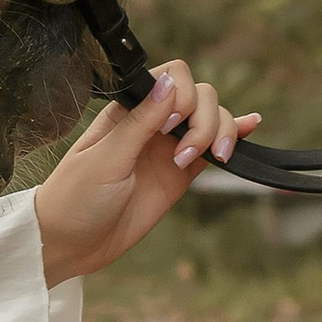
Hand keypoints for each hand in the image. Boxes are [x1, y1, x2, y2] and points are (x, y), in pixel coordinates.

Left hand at [31, 60, 260, 286]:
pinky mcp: (180, 174)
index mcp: (127, 110)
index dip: (182, 95)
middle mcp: (152, 122)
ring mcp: (168, 147)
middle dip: (205, 120)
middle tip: (182, 154)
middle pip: (200, 96)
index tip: (170, 126)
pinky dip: (234, 137)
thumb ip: (139, 122)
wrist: (71, 245)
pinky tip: (250, 128)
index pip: (172, 77)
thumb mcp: (105, 159)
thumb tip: (170, 82)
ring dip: (220, 133)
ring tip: (208, 159)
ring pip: (212, 120)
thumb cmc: (74, 198)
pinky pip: (212, 150)